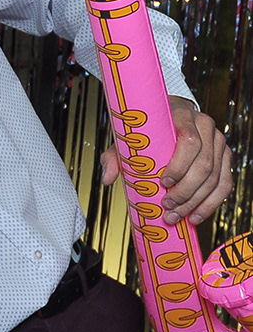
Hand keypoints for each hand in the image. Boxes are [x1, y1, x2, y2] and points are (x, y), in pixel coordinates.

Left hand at [100, 97, 232, 224]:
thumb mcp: (129, 136)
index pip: (189, 141)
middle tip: (167, 206)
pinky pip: (225, 184)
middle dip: (186, 191)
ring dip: (197, 202)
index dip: (179, 165)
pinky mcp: (225, 157)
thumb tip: (107, 179)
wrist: (168, 115)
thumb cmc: (147, 127)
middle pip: (204, 164)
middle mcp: (205, 127)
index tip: (163, 182)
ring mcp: (218, 142)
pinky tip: (195, 215)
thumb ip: (115, 156)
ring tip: (176, 215)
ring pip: (216, 177)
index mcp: (183, 115)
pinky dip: (211, 203)